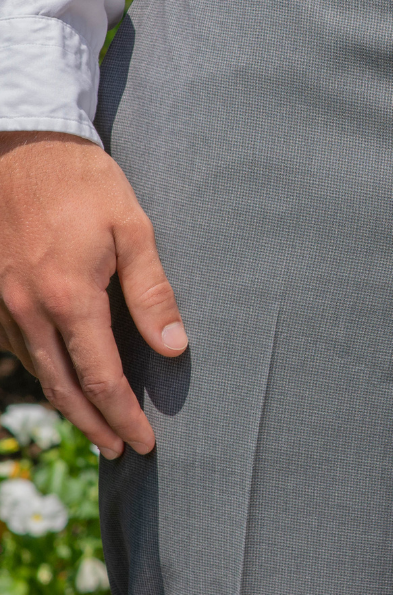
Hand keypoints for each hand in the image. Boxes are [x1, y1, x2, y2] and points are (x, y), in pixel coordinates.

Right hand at [0, 132, 186, 456]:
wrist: (23, 144)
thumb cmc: (86, 182)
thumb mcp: (133, 228)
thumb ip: (152, 292)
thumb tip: (173, 348)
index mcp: (69, 298)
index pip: (101, 377)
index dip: (122, 415)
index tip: (144, 442)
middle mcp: (28, 309)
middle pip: (62, 387)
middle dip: (93, 424)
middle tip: (119, 450)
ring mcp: (2, 301)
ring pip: (34, 370)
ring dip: (64, 402)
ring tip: (93, 422)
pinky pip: (14, 345)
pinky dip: (39, 369)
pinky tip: (57, 374)